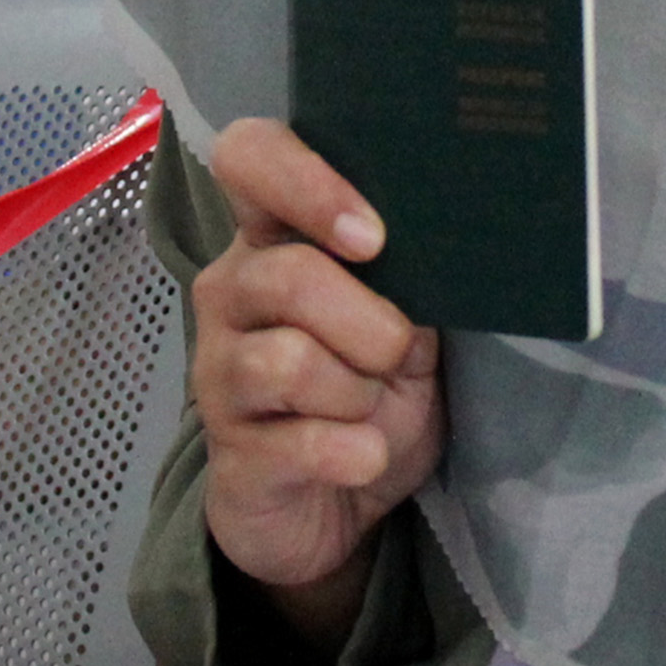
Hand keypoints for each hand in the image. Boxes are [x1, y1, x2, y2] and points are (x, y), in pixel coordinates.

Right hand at [192, 119, 441, 652]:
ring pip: (293, 362)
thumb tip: (445, 247)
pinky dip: (353, 452)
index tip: (372, 237)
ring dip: (358, 394)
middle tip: (396, 355)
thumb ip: (411, 278)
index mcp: (273, 238)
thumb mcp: (406, 328)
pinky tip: (361, 456)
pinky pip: (302, 442)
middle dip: (372, 325)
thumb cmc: (370, 395)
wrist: (335, 508)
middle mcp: (231, 292)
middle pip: (289, 275)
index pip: (249, 157)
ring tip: (366, 410)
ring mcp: (220, 370)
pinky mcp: (230, 450)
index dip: (306, 181)